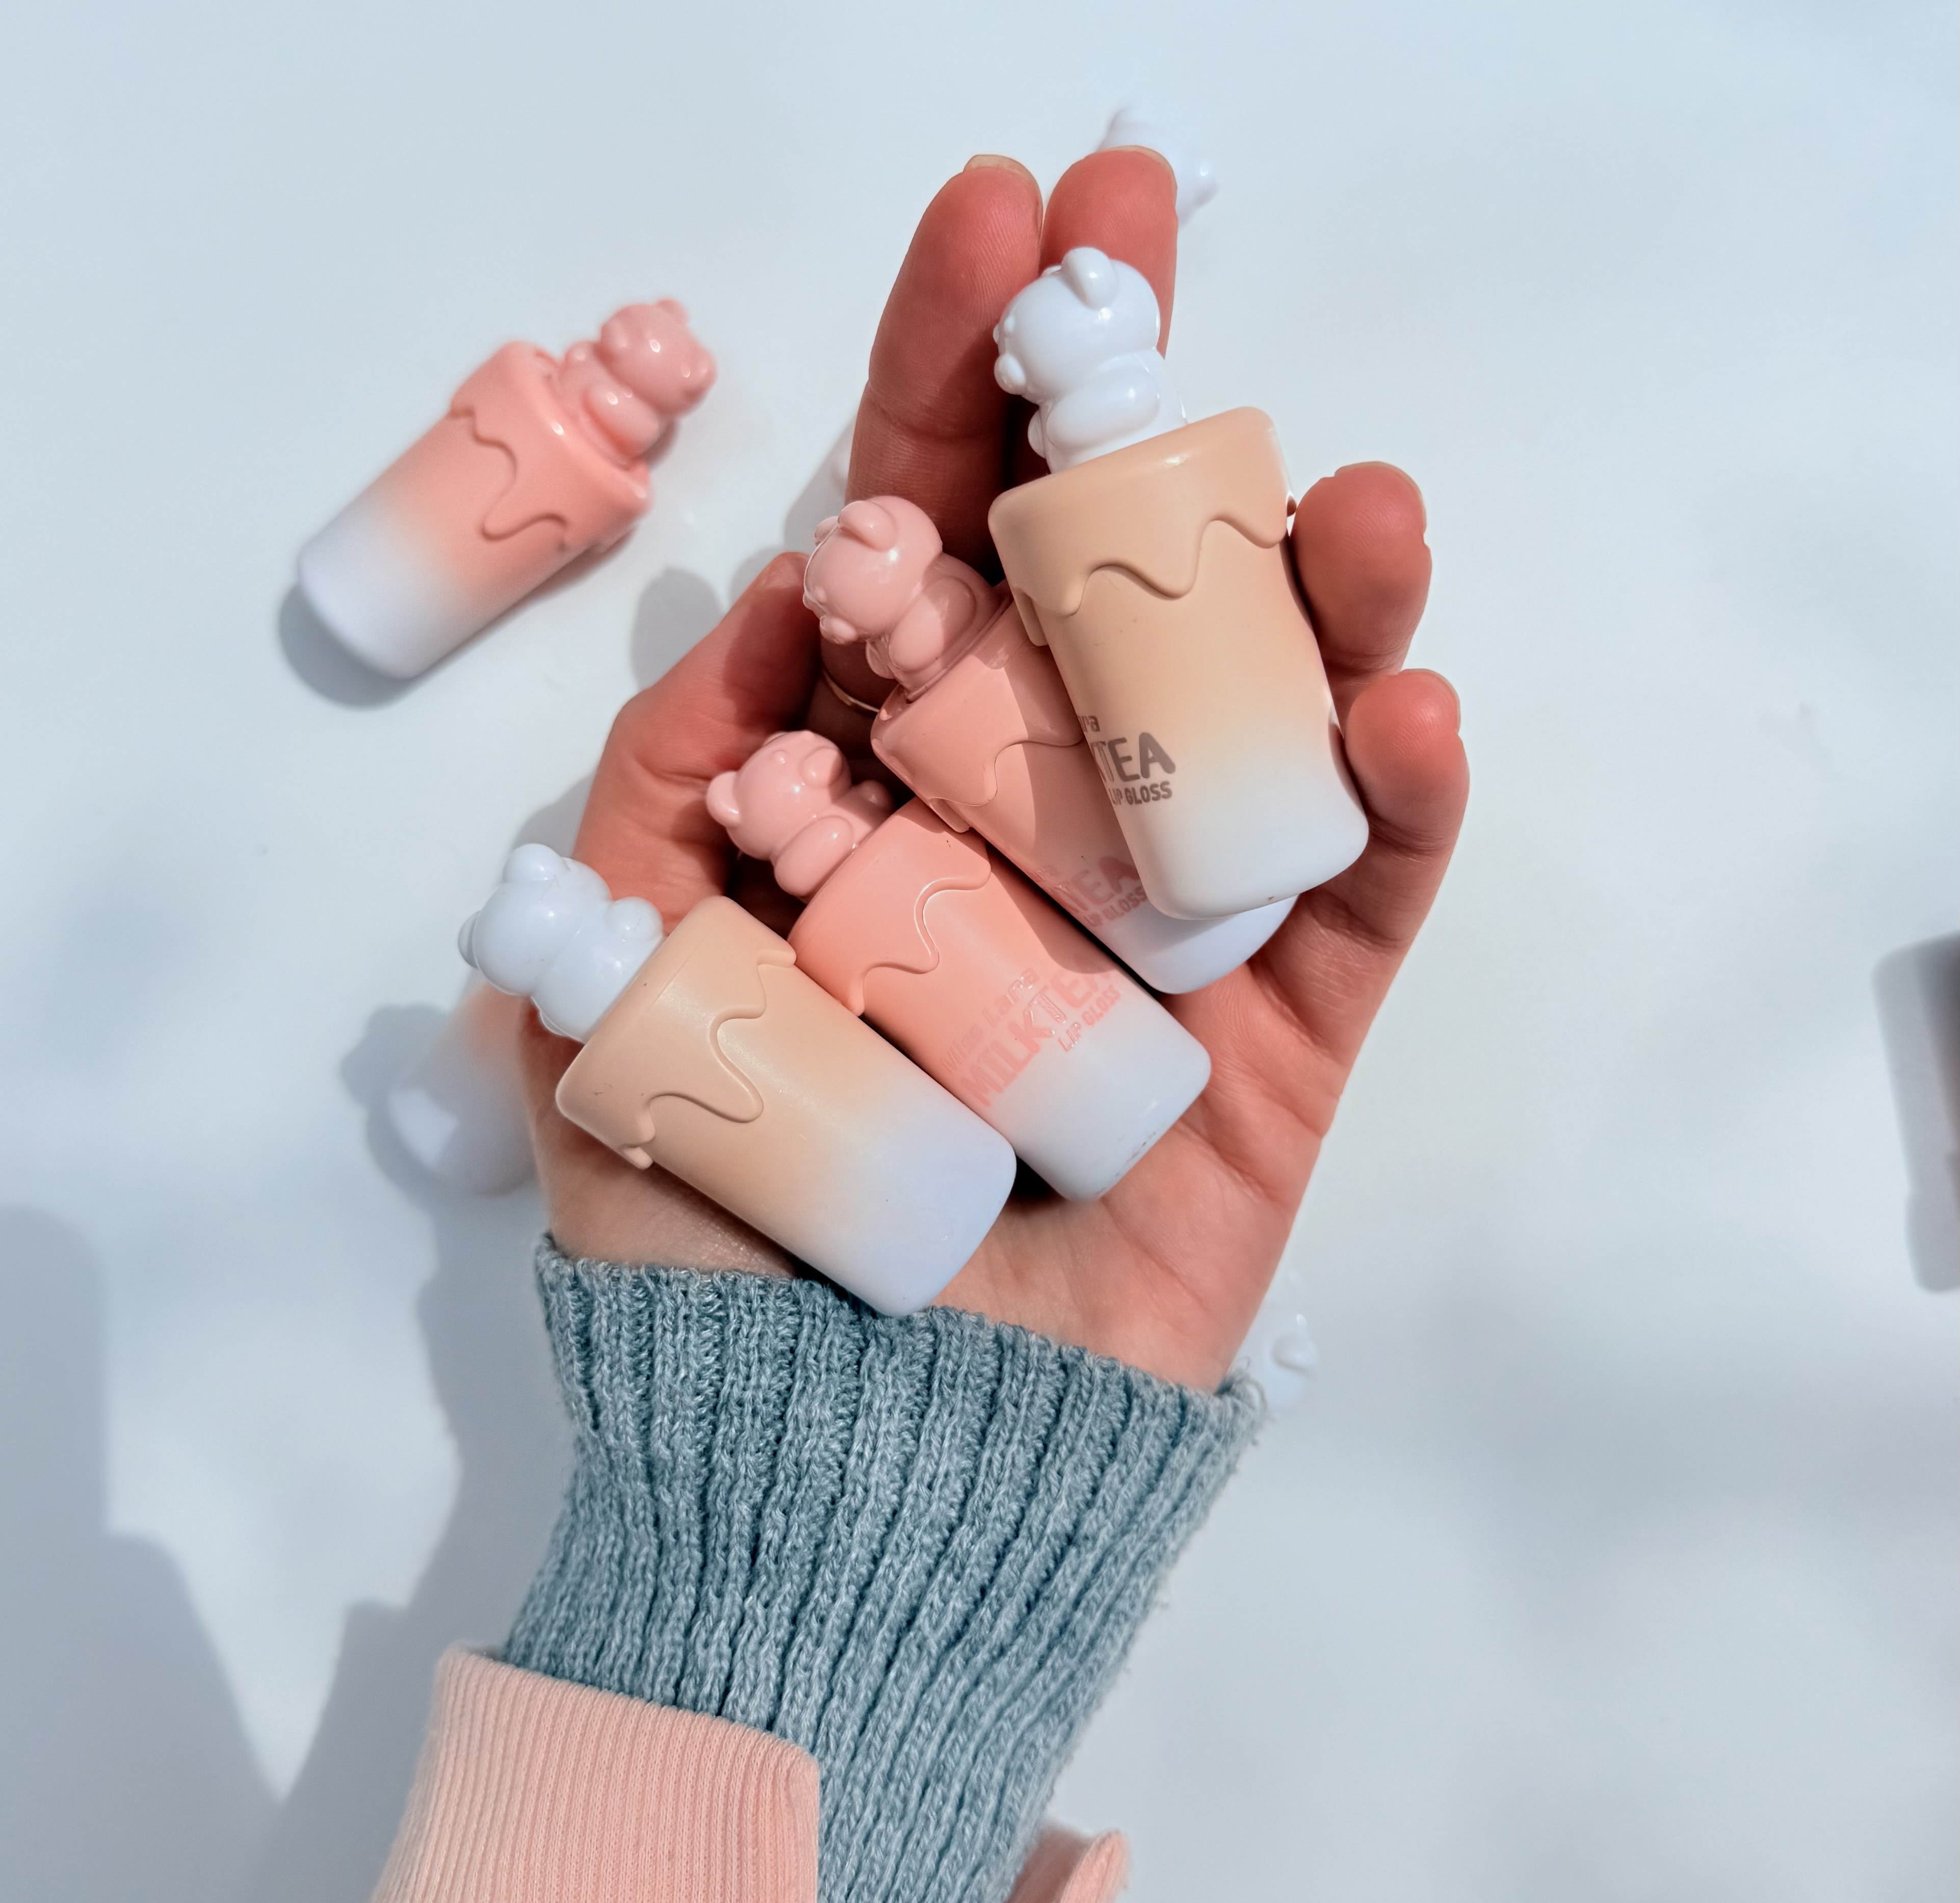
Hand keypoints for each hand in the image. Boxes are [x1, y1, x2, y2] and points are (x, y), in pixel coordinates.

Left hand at [518, 148, 1467, 1390]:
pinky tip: (1408, 708)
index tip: (991, 223)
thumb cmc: (710, 1242)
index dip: (950, 385)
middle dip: (1125, 408)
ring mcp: (1167, 929)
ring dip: (1306, 590)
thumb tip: (766, 616)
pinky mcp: (1276, 1048)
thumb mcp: (617, 996)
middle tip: (1151, 228)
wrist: (836, 1465)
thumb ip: (663, 801)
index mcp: (875, 797)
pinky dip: (1394, 812)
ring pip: (1252, 724)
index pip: (918, 555)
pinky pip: (1356, 910)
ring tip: (1343, 492)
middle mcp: (1029, 831)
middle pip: (1095, 589)